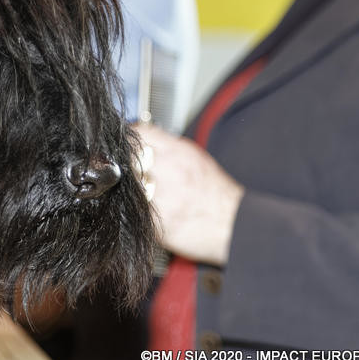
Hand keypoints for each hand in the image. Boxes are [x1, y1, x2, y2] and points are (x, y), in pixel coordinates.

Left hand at [132, 123, 244, 266]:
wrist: (235, 226)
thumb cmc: (217, 194)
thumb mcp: (196, 158)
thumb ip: (168, 148)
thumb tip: (143, 141)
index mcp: (178, 153)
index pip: (139, 134)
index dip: (127, 139)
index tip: (123, 146)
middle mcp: (168, 170)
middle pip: (128, 158)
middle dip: (123, 164)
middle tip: (123, 172)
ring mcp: (161, 196)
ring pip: (127, 185)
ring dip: (126, 188)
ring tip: (132, 192)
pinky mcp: (156, 221)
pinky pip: (134, 212)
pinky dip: (133, 211)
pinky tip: (139, 211)